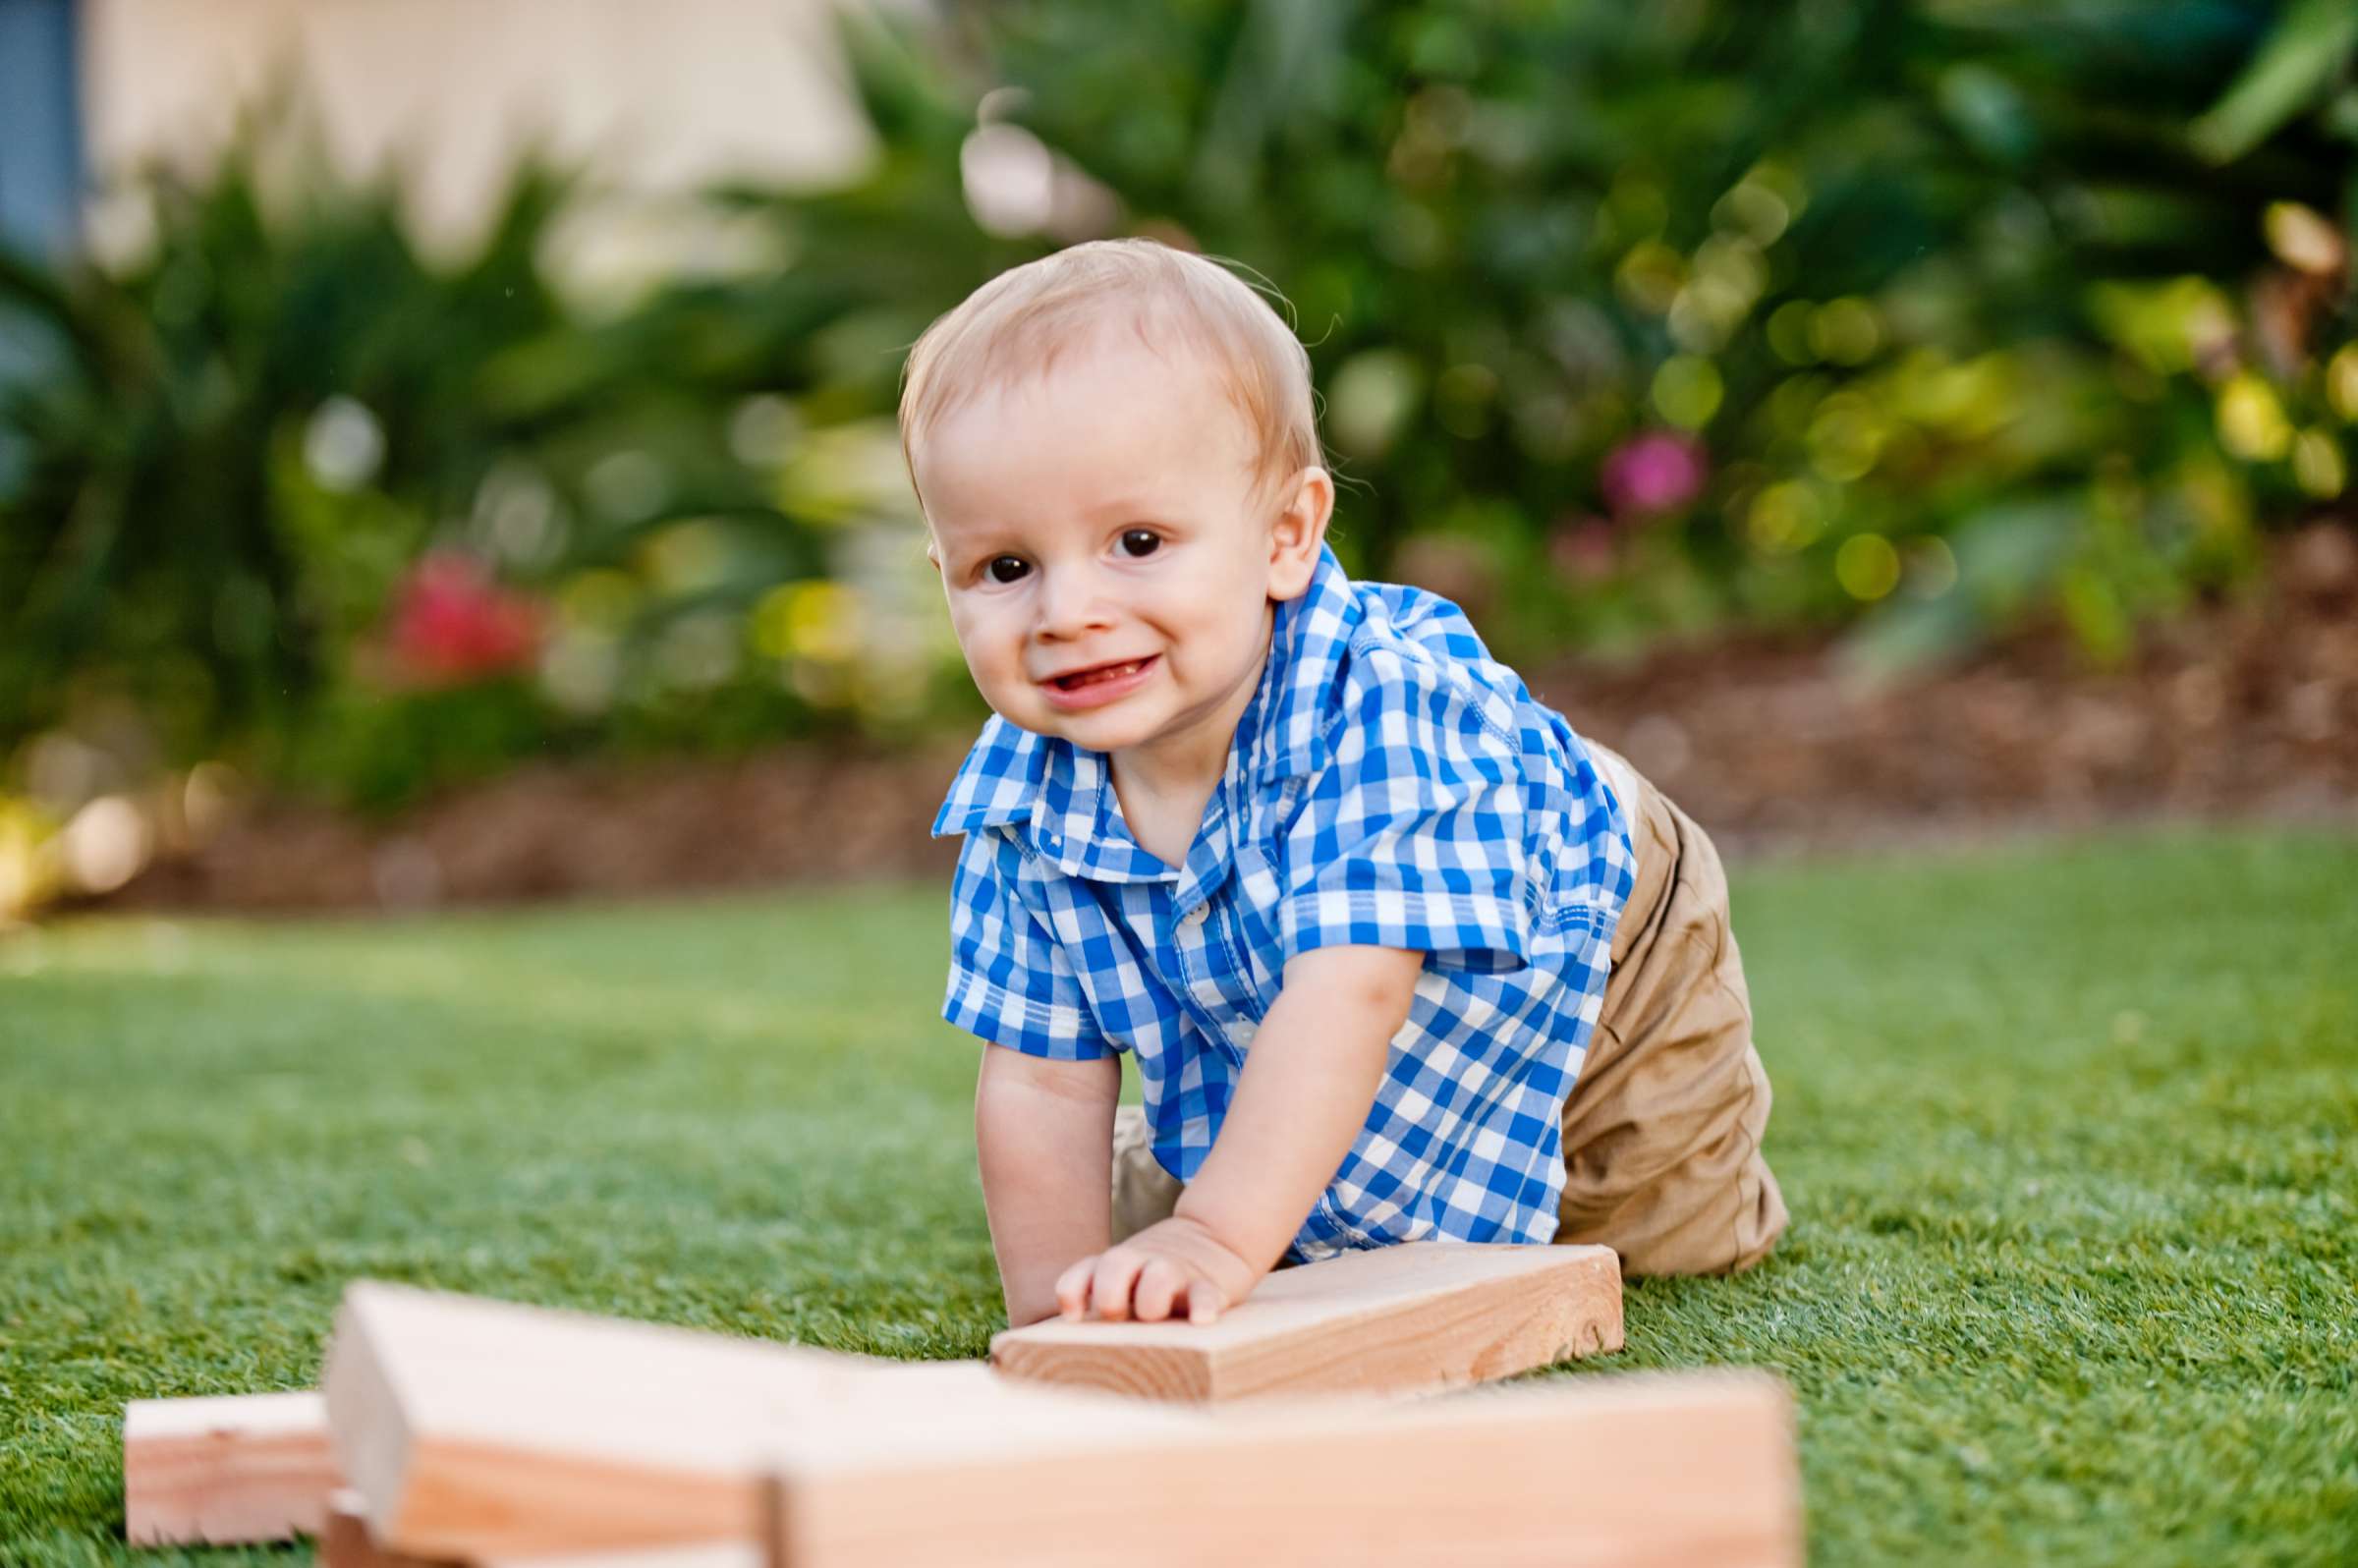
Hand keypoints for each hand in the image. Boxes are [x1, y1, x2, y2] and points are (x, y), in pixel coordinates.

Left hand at [1054, 1214, 1264, 1324]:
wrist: (1214, 1236)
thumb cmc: (1154, 1278)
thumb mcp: (1123, 1281)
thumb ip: (1098, 1304)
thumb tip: (1065, 1354)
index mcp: (1114, 1267)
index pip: (1082, 1273)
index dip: (1073, 1291)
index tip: (1075, 1316)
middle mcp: (1141, 1264)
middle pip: (1115, 1264)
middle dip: (1110, 1291)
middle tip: (1115, 1314)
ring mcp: (1175, 1272)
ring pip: (1160, 1275)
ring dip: (1152, 1296)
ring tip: (1154, 1316)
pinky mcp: (1209, 1285)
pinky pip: (1205, 1293)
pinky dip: (1202, 1306)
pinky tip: (1200, 1321)